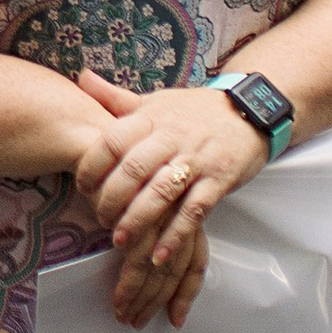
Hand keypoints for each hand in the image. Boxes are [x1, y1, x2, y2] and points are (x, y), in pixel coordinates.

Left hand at [70, 72, 266, 308]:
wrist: (249, 111)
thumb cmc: (193, 111)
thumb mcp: (155, 101)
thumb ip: (116, 99)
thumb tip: (82, 78)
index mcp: (152, 117)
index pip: (113, 140)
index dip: (93, 166)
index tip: (82, 187)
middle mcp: (173, 136)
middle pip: (134, 169)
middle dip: (112, 198)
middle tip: (99, 219)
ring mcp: (197, 159)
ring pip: (162, 191)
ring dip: (138, 220)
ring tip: (120, 241)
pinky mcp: (219, 180)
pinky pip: (194, 211)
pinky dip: (176, 235)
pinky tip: (160, 255)